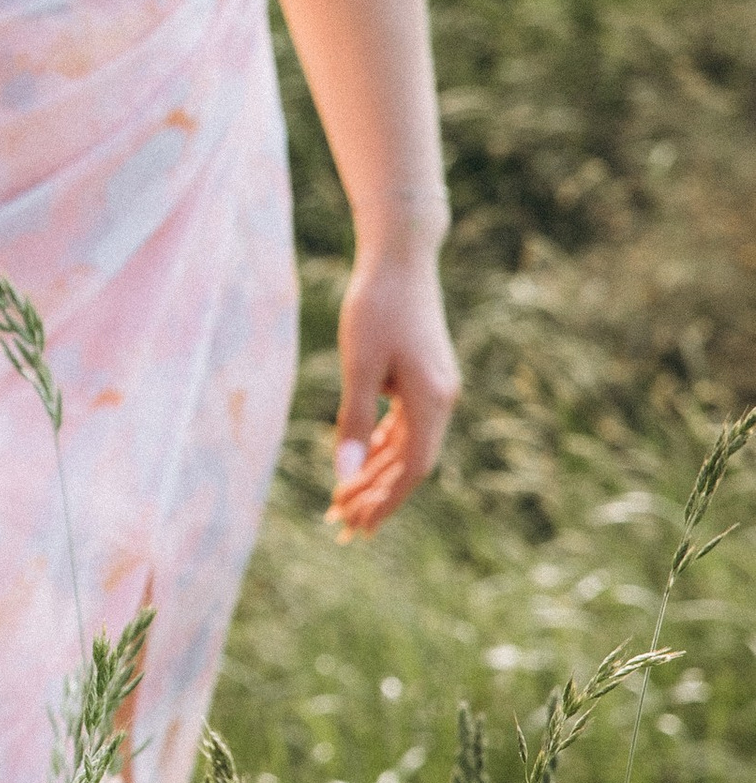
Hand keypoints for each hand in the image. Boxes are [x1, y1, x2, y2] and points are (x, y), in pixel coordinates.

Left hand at [326, 244, 459, 538]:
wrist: (400, 255)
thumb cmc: (376, 306)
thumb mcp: (359, 364)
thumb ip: (353, 420)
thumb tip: (344, 473)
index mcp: (432, 401)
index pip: (412, 469)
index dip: (384, 501)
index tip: (358, 526)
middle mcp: (441, 400)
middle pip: (409, 465)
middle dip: (376, 497)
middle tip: (341, 527)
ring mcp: (434, 389)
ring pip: (406, 447)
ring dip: (375, 475)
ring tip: (343, 504)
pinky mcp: (422, 378)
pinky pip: (403, 426)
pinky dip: (381, 447)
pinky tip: (361, 464)